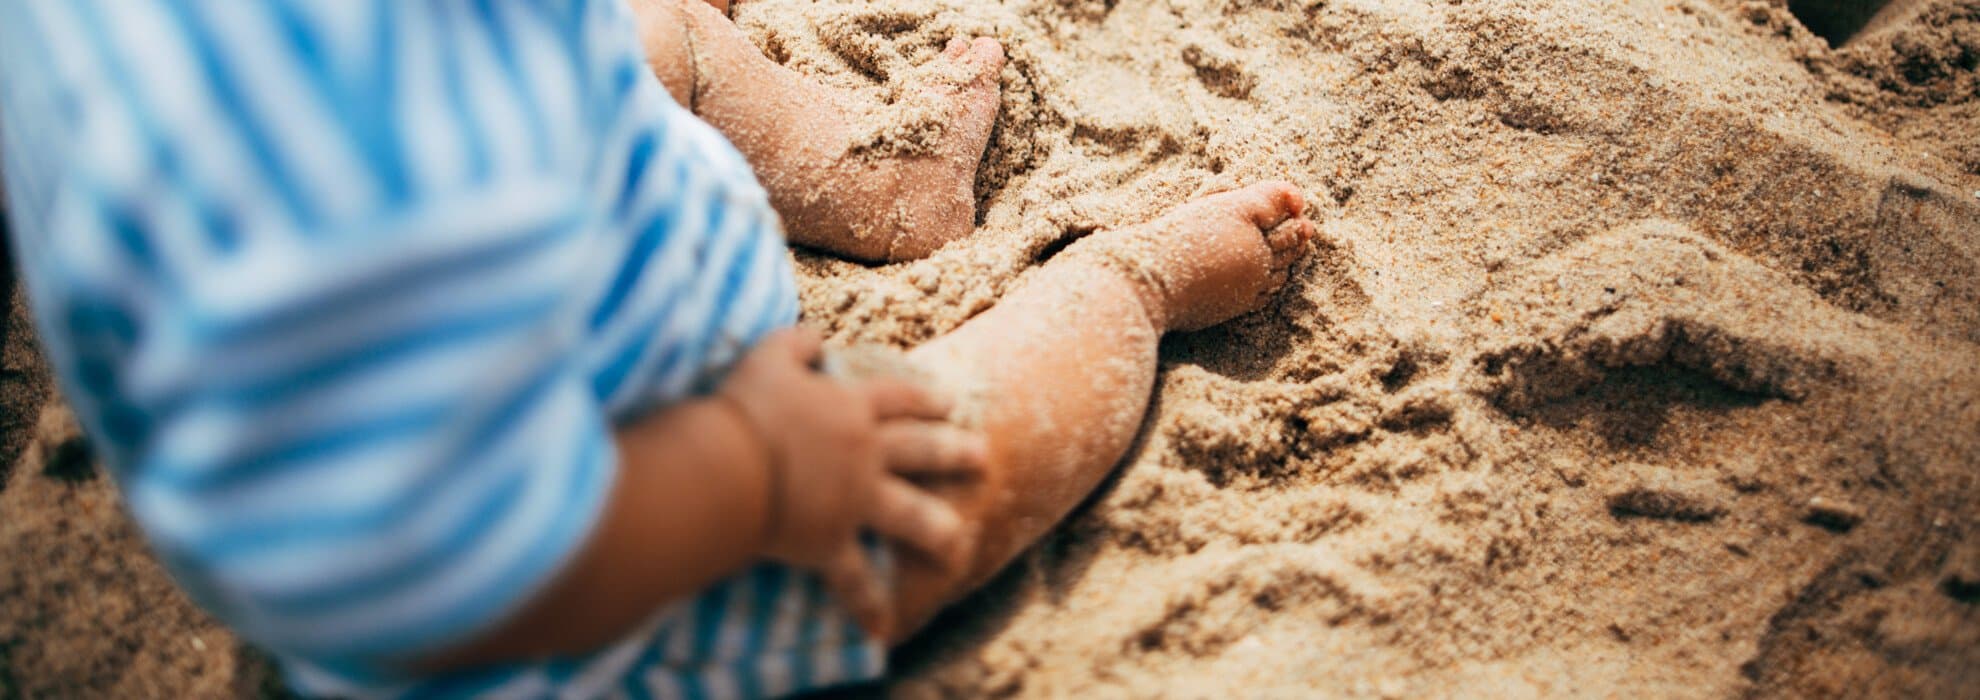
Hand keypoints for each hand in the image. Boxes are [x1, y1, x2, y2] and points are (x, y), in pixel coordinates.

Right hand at [716, 328, 987, 637]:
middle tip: (982, 456)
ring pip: (912, 516)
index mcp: (852, 408)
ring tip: (960, 543)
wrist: (729, 464)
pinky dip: (867, 604)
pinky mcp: (831, 543)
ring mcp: (855, 501)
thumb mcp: (768, 356)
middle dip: (956, 452)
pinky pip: (855, 579)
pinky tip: (883, 628)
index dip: (924, 399)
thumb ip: (796, 341)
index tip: (947, 403)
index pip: (899, 398)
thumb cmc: (745, 407)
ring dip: (939, 531)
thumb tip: (815, 335)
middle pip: (922, 451)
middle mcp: (865, 454)